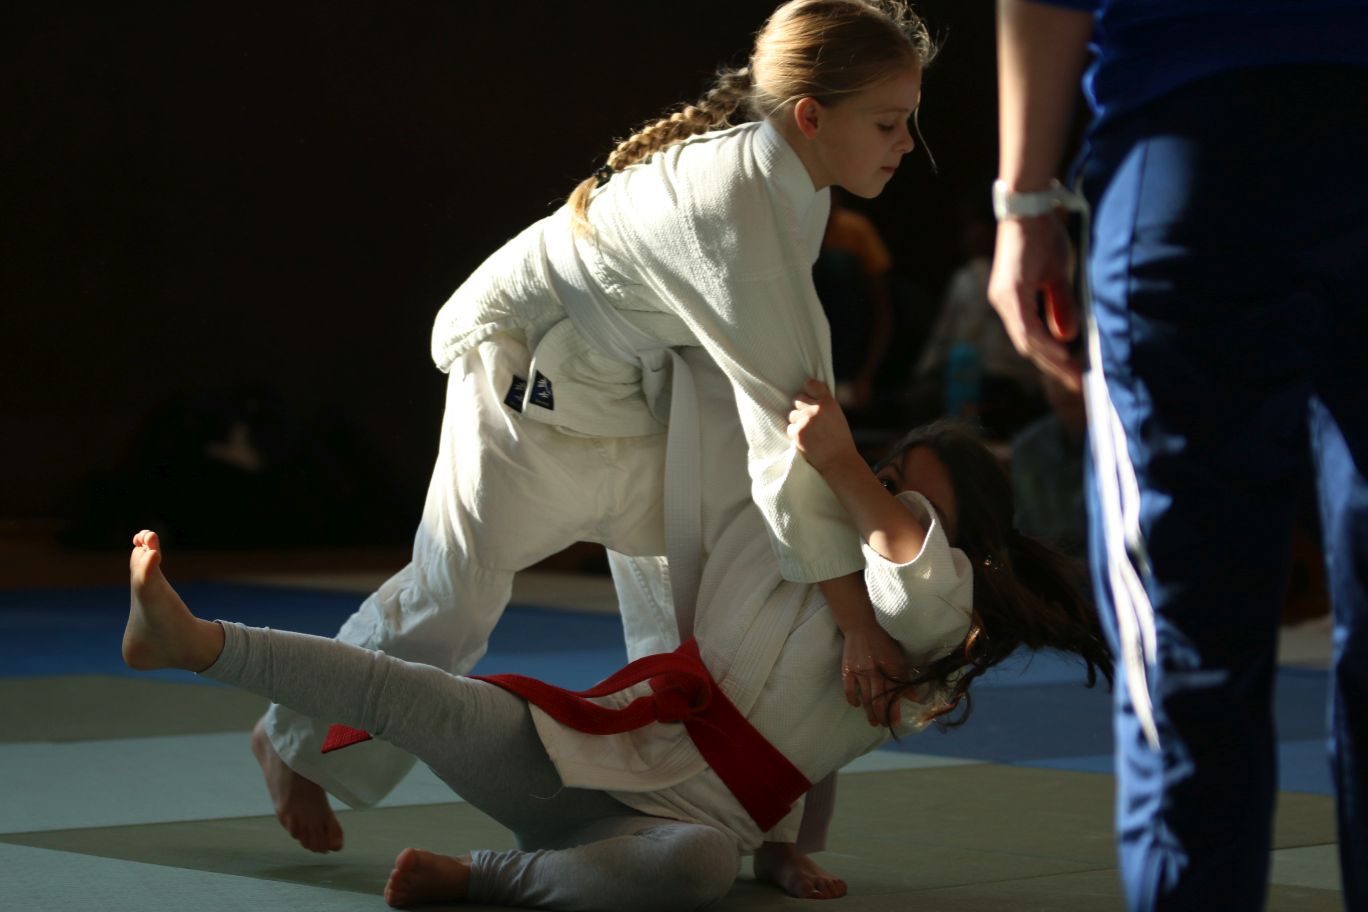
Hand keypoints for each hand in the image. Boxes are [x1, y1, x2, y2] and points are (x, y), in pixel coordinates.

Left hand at [787, 379, 857, 474]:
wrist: (838, 461)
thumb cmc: (839, 440)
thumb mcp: (836, 416)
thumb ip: (824, 405)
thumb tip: (807, 395)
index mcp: (829, 402)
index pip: (810, 384)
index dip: (807, 390)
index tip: (808, 396)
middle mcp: (816, 409)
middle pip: (797, 399)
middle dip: (801, 409)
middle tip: (810, 421)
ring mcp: (805, 420)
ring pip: (791, 414)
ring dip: (797, 422)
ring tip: (810, 433)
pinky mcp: (797, 432)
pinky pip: (789, 428)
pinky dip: (795, 434)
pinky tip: (806, 441)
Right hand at [840, 620, 905, 726]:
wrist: (860, 626)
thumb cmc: (881, 642)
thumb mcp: (897, 658)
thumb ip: (904, 677)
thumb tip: (913, 697)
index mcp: (889, 668)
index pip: (892, 694)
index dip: (894, 709)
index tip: (895, 721)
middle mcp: (875, 672)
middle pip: (878, 699)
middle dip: (881, 715)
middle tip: (883, 725)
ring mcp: (859, 671)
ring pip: (865, 697)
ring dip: (869, 712)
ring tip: (873, 722)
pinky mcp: (847, 669)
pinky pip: (849, 688)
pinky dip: (853, 698)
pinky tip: (857, 705)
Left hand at [987, 215, 1081, 390]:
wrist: (1030, 209)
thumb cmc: (1043, 238)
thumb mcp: (1057, 277)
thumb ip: (1059, 306)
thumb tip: (1066, 338)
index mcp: (1013, 302)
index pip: (1032, 340)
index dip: (1052, 359)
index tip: (1073, 374)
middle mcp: (1004, 304)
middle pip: (1028, 346)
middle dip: (1054, 366)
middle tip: (1076, 383)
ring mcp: (1004, 299)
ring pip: (1027, 340)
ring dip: (1051, 359)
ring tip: (1073, 374)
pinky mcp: (1010, 292)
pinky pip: (1026, 326)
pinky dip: (1043, 342)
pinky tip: (1061, 354)